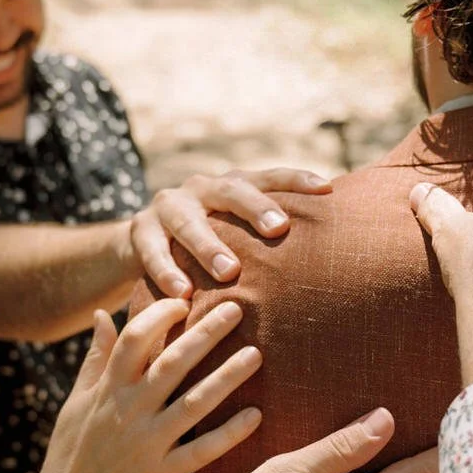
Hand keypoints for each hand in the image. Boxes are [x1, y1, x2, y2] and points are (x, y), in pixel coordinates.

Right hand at [34, 298, 263, 472]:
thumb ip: (95, 358)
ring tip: (256, 355)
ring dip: (227, 377)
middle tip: (236, 309)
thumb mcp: (76, 402)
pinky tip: (255, 415)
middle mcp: (129, 411)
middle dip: (206, 333)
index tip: (185, 300)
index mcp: (108, 390)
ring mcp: (148, 443)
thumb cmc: (71, 452)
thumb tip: (102, 314)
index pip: (136, 339)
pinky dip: (229, 433)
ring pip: (194, 403)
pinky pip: (201, 451)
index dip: (161, 315)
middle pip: (172, 363)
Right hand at [132, 168, 332, 296]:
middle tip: (279, 229)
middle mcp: (202, 189)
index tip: (326, 190)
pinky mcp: (140, 232)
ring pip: (189, 222)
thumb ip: (269, 237)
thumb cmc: (208, 243)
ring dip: (208, 245)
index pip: (270, 176)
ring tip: (228, 271)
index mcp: (232, 186)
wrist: (140, 244)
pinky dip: (167, 272)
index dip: (297, 179)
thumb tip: (333, 253)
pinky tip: (182, 295)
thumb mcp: (235, 232)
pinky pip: (153, 252)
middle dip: (256, 208)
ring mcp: (168, 207)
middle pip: (232, 191)